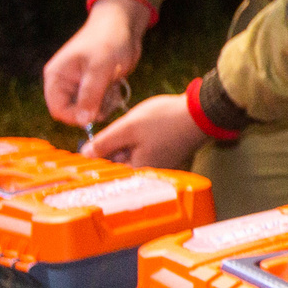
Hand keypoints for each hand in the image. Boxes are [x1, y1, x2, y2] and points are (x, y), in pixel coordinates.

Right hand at [43, 0, 149, 122]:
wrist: (124, 25)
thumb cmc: (108, 40)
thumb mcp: (100, 68)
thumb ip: (90, 95)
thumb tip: (83, 121)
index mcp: (57, 77)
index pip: (58, 110)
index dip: (75, 117)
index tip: (96, 113)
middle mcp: (65, 84)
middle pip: (74, 113)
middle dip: (93, 110)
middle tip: (109, 96)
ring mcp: (80, 86)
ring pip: (89, 111)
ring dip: (104, 105)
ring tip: (113, 87)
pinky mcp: (95, 87)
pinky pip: (100, 105)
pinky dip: (109, 100)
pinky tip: (116, 85)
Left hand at [81, 93, 202, 166]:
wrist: (203, 113)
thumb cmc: (166, 121)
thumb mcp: (127, 128)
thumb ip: (103, 143)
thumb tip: (85, 154)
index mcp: (137, 172)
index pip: (105, 169)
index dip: (95, 154)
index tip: (91, 143)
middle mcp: (149, 174)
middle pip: (119, 163)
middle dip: (113, 146)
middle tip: (118, 129)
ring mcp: (160, 165)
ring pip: (131, 154)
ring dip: (127, 142)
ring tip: (136, 126)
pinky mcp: (167, 155)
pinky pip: (144, 150)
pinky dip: (141, 140)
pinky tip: (147, 127)